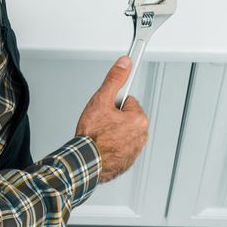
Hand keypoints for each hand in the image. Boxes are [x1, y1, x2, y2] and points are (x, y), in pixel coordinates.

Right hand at [76, 57, 149, 182]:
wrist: (84, 162)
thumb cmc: (92, 136)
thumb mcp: (101, 100)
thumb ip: (114, 79)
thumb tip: (125, 63)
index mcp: (139, 119)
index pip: (127, 100)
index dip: (112, 103)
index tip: (106, 108)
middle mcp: (142, 135)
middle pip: (125, 116)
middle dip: (113, 118)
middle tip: (100, 123)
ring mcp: (135, 149)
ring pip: (122, 132)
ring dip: (112, 132)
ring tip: (99, 135)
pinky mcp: (128, 160)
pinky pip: (120, 146)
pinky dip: (112, 145)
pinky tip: (101, 145)